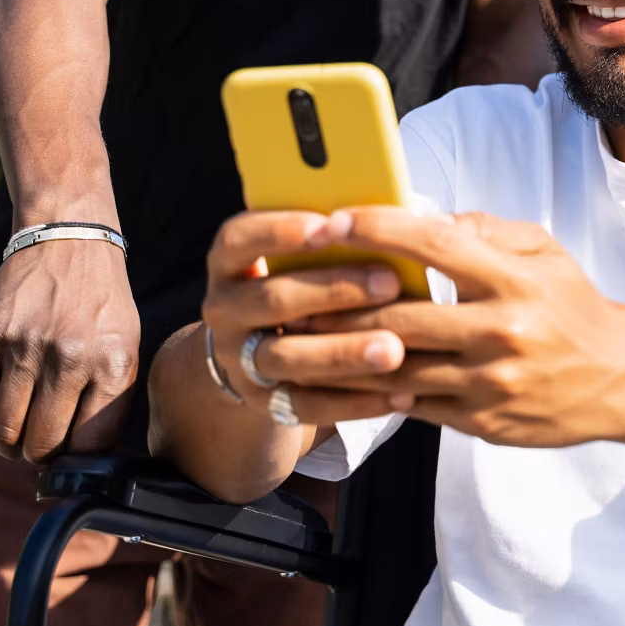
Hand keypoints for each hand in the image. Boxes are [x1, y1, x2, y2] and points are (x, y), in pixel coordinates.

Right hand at [0, 237, 141, 461]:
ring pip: (3, 432)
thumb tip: (84, 463)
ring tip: (15, 434)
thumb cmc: (100, 305)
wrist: (69, 239)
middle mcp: (71, 357)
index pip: (89, 447)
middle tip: (38, 447)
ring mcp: (27, 345)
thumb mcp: (125, 347)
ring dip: (6, 443)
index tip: (68, 460)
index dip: (75, 463)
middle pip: (41, 445)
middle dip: (38, 456)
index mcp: (114, 364)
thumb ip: (107, 400)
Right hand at [201, 211, 414, 429]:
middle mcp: (224, 309)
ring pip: (286, 357)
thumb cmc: (304, 275)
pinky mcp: (264, 403)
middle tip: (391, 283)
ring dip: (343, 353)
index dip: (281, 232)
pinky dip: (355, 402)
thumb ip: (335, 237)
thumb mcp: (303, 252)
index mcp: (230, 260)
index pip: (238, 239)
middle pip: (273, 299)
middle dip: (334, 290)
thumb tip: (398, 218)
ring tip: (395, 350)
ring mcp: (238, 359)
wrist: (261, 343)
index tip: (331, 226)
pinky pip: (307, 406)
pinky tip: (400, 394)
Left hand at [307, 207, 624, 446]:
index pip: (436, 245)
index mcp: (514, 280)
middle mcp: (501, 332)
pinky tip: (341, 378)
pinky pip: (415, 406)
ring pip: (398, 368)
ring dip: (343, 355)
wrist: (618, 378)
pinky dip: (375, 390)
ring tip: (301, 339)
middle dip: (341, 304)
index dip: (380, 229)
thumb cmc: (570, 305)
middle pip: (402, 316)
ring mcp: (490, 384)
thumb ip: (483, 229)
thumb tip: (422, 217)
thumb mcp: (542, 251)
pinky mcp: (482, 423)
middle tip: (294, 290)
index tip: (336, 220)